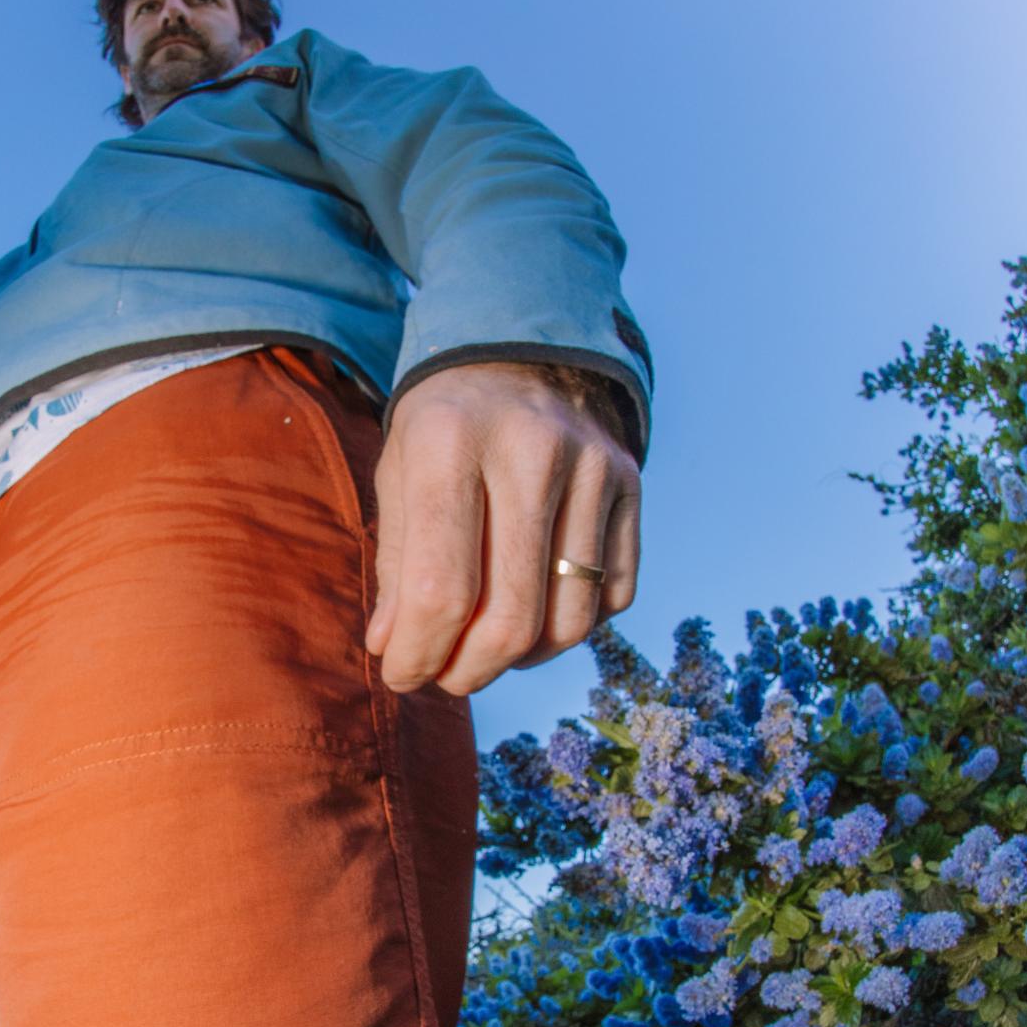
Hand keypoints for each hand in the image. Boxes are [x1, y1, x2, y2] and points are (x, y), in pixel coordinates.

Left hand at [364, 361, 640, 695]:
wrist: (523, 349)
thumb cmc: (446, 427)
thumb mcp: (400, 474)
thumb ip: (397, 565)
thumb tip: (395, 650)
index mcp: (450, 440)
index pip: (441, 589)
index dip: (418, 653)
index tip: (403, 674)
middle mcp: (531, 449)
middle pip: (512, 617)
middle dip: (470, 670)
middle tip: (445, 676)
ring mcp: (593, 467)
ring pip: (570, 620)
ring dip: (521, 659)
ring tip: (485, 649)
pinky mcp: (632, 485)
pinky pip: (613, 596)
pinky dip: (569, 628)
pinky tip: (534, 614)